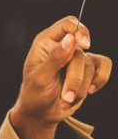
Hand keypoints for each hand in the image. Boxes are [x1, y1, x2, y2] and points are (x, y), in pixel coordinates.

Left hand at [10, 17, 111, 134]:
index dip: (79, 31)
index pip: (67, 25)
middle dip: (74, 77)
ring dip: (80, 87)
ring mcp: (77, 57)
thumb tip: (70, 39)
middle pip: (81, 51)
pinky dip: (99, 80)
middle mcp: (63, 46)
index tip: (84, 45)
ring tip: (65, 99)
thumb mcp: (39, 78)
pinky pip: (104, 66)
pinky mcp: (89, 68)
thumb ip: (54, 58)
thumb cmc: (34, 94)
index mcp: (46, 42)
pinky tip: (90, 91)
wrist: (42, 113)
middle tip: (65, 95)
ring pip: (90, 65)